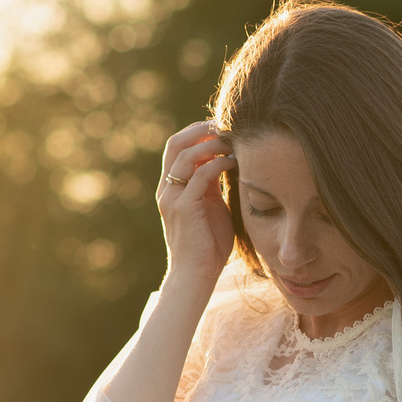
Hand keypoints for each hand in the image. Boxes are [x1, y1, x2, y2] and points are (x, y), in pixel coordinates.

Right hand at [154, 120, 234, 291]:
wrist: (196, 276)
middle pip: (175, 143)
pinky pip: (199, 175)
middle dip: (200, 129)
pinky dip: (217, 163)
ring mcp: (172, 197)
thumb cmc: (208, 246)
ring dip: (211, 143)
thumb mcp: (211, 207)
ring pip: (185, 155)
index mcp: (172, 187)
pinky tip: (234, 162)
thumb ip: (212, 185)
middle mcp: (167, 189)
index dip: (197, 131)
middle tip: (226, 124)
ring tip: (232, 140)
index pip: (177, 147)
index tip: (222, 126)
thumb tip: (227, 161)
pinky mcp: (184, 207)